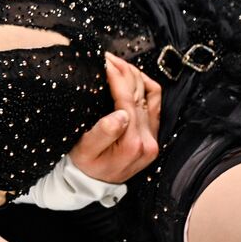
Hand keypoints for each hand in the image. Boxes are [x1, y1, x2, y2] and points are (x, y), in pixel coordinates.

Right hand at [69, 52, 160, 182]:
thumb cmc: (84, 165)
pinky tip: (133, 76)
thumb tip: (121, 114)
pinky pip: (155, 103)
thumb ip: (104, 133)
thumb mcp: (86, 151)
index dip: (116, 76)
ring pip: (149, 95)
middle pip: (139, 94)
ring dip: (134, 75)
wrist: (92, 184)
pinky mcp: (153, 135)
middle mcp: (148, 141)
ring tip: (117, 63)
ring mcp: (153, 138)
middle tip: (108, 57)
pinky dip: (146, 86)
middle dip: (124, 71)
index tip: (104, 60)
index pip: (127, 99)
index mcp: (132, 144)